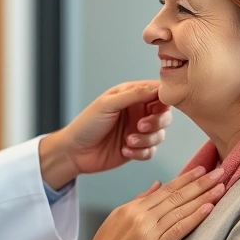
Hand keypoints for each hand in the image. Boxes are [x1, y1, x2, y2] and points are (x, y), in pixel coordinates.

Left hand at [39, 82, 170, 189]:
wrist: (74, 151)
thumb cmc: (87, 123)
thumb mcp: (108, 104)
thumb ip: (133, 94)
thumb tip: (157, 87)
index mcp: (131, 96)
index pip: (158, 92)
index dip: (164, 97)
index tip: (160, 105)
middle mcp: (138, 112)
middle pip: (164, 115)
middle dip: (157, 121)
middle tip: (141, 126)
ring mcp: (138, 131)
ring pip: (160, 135)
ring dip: (147, 139)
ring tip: (128, 141)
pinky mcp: (137, 149)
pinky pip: (151, 151)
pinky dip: (141, 152)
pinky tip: (124, 150)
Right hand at [76, 166, 225, 239]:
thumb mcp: (117, 218)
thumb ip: (139, 201)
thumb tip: (156, 184)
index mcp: (133, 207)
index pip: (165, 189)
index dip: (186, 178)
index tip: (202, 170)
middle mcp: (142, 215)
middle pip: (176, 195)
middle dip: (201, 182)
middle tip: (220, 171)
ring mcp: (148, 231)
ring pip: (180, 209)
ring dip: (204, 197)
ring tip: (221, 186)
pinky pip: (179, 229)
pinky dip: (195, 217)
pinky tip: (209, 208)